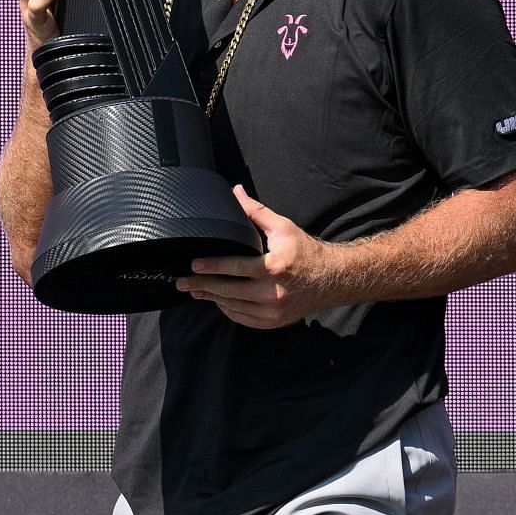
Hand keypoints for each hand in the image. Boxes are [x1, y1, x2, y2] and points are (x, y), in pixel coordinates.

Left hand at [175, 187, 343, 328]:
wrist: (332, 280)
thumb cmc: (306, 253)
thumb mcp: (283, 228)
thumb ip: (255, 212)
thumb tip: (235, 192)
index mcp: (274, 268)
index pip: (235, 268)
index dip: (212, 266)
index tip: (194, 264)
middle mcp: (272, 293)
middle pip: (228, 291)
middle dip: (203, 285)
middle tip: (183, 281)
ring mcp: (272, 311)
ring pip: (233, 307)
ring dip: (212, 298)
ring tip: (196, 290)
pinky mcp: (273, 322)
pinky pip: (243, 318)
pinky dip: (228, 310)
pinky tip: (218, 301)